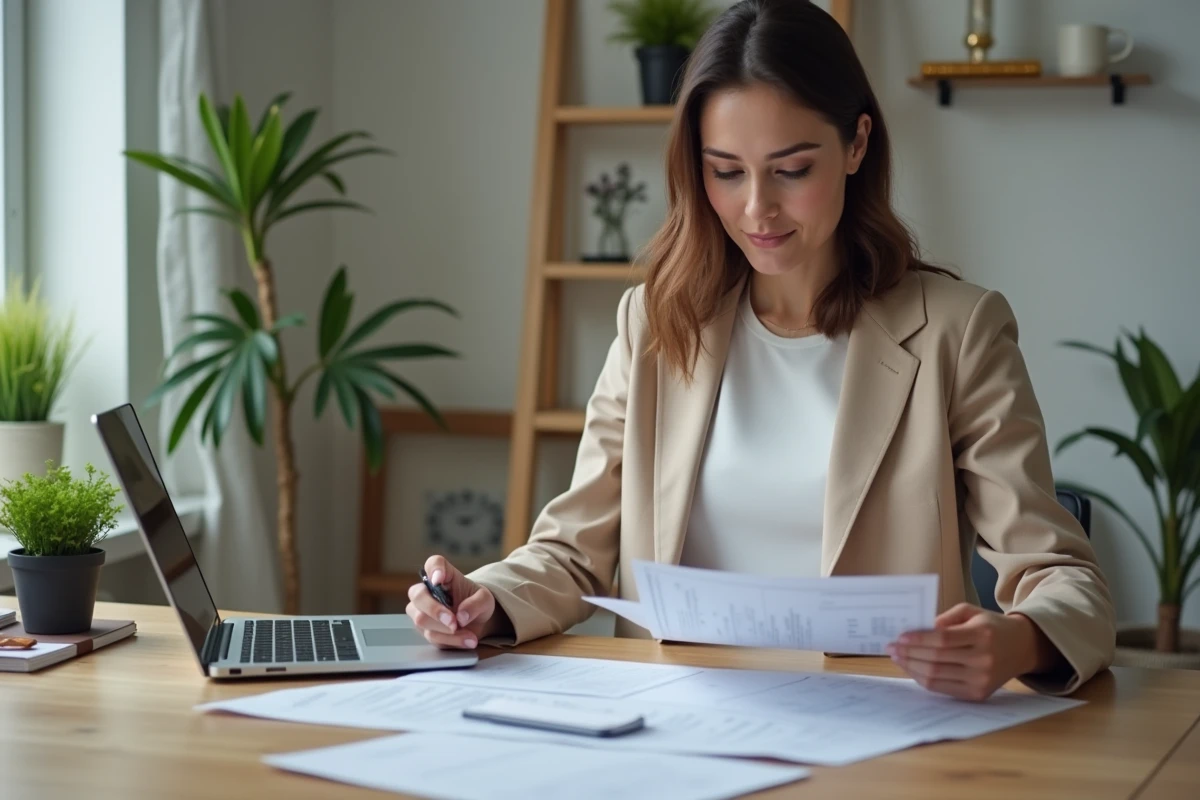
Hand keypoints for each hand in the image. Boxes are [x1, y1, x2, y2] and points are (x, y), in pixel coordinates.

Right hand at [406, 555, 497, 649]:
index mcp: (443, 575)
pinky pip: (432, 637)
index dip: (433, 569)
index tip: (438, 579)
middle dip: (434, 610)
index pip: (433, 563)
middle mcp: (427, 591)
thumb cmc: (477, 602)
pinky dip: (452, 641)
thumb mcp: (485, 600)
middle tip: (454, 622)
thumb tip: (461, 616)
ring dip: (447, 631)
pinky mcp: (425, 630)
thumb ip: (476, 603)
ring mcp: (421, 611)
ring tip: (470, 636)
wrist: (476, 622)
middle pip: (418, 596)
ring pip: (421, 620)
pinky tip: (468, 640)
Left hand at [886, 603, 1059, 700]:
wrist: (1022, 648)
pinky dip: (924, 679)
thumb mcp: (971, 612)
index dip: (918, 640)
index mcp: (982, 635)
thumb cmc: (991, 626)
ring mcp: (981, 680)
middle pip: (937, 659)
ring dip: (911, 668)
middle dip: (909, 654)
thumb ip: (945, 620)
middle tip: (891, 648)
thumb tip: (916, 630)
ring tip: (898, 658)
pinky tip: (913, 669)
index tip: (899, 637)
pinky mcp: (978, 694)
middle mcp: (984, 660)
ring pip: (937, 677)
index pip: (943, 640)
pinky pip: (943, 688)